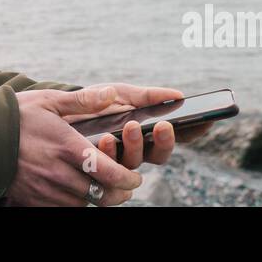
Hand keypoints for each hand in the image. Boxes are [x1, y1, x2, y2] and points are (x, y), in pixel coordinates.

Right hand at [6, 86, 147, 206]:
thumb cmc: (16, 116)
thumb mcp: (49, 101)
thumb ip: (82, 100)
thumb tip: (112, 94)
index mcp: (67, 147)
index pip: (109, 173)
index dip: (127, 179)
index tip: (134, 177)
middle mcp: (59, 173)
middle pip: (101, 195)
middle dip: (118, 193)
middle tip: (124, 187)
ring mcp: (45, 190)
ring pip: (83, 204)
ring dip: (96, 199)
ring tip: (102, 189)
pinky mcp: (32, 200)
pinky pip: (62, 209)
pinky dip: (74, 203)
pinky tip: (75, 192)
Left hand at [60, 82, 215, 170]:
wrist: (56, 113)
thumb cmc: (94, 102)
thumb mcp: (120, 92)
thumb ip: (146, 95)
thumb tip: (177, 95)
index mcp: (146, 132)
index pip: (175, 136)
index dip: (192, 132)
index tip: (205, 121)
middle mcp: (135, 151)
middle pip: (159, 155)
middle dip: (165, 141)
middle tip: (163, 125)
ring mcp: (116, 161)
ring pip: (134, 163)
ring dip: (135, 145)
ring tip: (129, 126)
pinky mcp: (96, 168)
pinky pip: (107, 168)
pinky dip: (108, 153)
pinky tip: (104, 138)